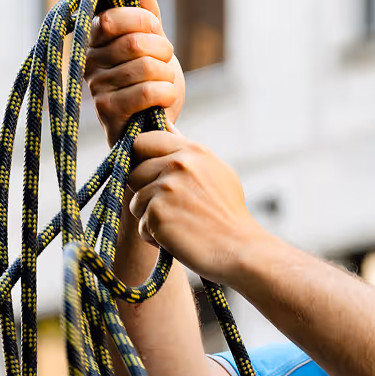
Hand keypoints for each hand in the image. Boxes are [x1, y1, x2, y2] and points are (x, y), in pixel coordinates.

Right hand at [85, 0, 184, 146]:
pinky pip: (148, 91)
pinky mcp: (108, 111)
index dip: (141, 20)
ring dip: (167, 75)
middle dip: (162, 49)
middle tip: (167, 60)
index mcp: (95, 40)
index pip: (111, 18)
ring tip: (165, 84)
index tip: (156, 30)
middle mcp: (89, 61)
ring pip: (146, 67)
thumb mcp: (153, 46)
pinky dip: (166, 93)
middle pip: (135, 43)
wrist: (153, 129)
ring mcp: (97, 87)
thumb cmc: (151, 84)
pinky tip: (165, 99)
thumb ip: (146, 15)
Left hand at [128, 126, 267, 282]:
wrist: (240, 250)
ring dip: (151, 217)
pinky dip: (155, 237)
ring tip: (180, 225)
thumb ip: (188, 150)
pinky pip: (142, 225)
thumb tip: (166, 125)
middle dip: (146, 193)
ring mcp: (167, 188)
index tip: (153, 179)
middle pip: (134, 172)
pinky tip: (179, 239)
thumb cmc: (229, 215)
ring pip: (136, 201)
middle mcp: (178, 164)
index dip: (142, 161)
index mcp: (193, 150)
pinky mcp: (158, 213)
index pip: (143, 142)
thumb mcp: (217, 172)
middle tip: (173, 209)